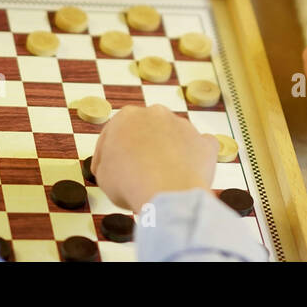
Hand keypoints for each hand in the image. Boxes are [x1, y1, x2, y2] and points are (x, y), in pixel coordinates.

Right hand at [92, 104, 217, 211]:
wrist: (167, 192)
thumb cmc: (130, 183)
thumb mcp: (102, 176)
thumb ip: (107, 163)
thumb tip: (115, 166)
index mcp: (126, 117)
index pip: (114, 133)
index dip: (110, 154)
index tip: (111, 170)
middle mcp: (156, 113)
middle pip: (146, 130)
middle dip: (142, 147)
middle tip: (137, 172)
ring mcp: (183, 125)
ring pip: (173, 137)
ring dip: (168, 152)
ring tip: (162, 178)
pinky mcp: (204, 142)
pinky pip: (199, 148)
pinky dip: (194, 158)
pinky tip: (187, 173)